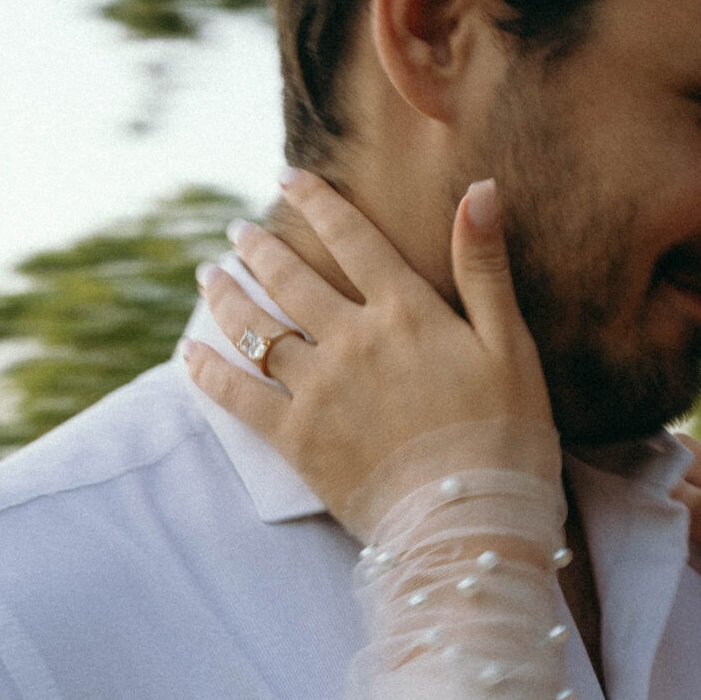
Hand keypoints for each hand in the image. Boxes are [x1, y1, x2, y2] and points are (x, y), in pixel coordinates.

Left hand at [188, 172, 558, 537]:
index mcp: (406, 312)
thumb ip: (485, 267)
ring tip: (209, 276)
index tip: (288, 179)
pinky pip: (237, 396)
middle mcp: (352, 340)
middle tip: (240, 231)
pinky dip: (208, 372)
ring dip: (227, 296)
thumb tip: (481, 188)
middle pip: (291, 278)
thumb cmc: (505, 436)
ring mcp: (318, 389)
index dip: (317, 203)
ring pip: (257, 328)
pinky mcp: (296, 438)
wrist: (470, 521)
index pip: (352, 239)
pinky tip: (189, 354)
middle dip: (259, 247)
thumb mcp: (511, 345)